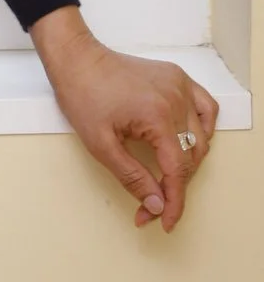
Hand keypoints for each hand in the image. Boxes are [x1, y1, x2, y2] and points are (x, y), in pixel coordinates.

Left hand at [30, 5, 218, 232]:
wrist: (76, 59)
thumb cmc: (82, 95)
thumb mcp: (100, 145)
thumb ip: (132, 177)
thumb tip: (157, 205)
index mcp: (158, 116)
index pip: (178, 171)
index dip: (174, 203)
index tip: (165, 223)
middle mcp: (176, 99)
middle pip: (191, 157)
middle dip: (174, 187)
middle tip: (152, 204)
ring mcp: (180, 86)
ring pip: (202, 136)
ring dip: (189, 162)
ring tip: (166, 177)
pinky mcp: (177, 77)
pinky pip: (205, 107)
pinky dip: (204, 128)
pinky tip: (189, 141)